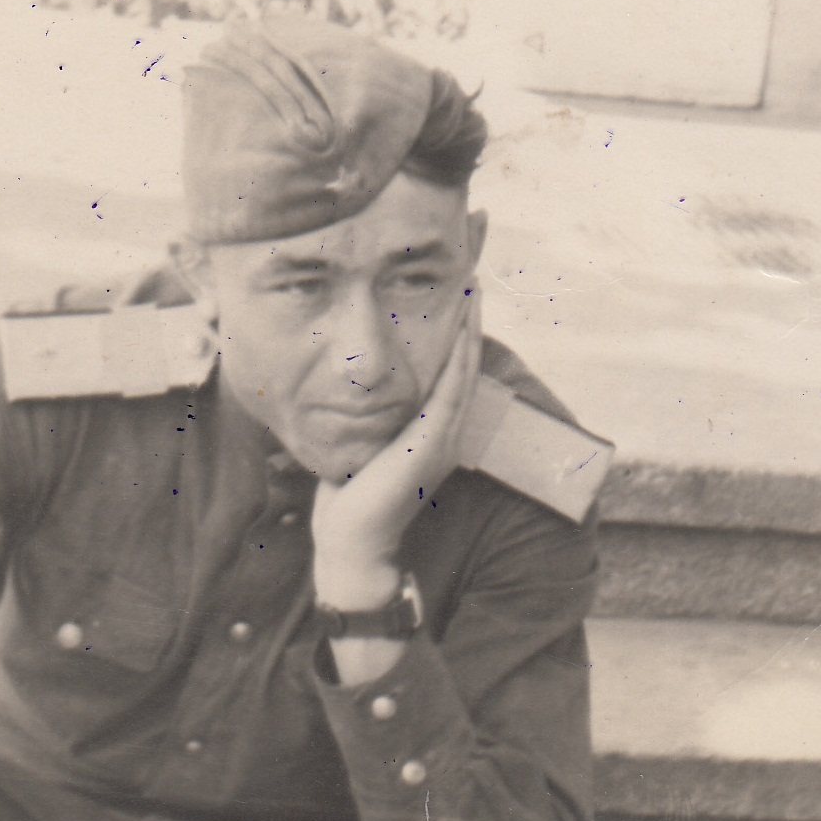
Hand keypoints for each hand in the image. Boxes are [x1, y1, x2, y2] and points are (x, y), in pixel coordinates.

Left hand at [311, 289, 481, 607]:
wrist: (353, 542)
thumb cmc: (349, 499)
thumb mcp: (362, 447)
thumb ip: (367, 422)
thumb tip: (346, 395)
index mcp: (430, 432)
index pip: (449, 373)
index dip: (456, 335)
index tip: (456, 297)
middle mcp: (444, 433)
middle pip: (464, 365)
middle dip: (469, 321)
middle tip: (473, 278)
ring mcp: (441, 438)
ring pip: (463, 372)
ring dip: (470, 329)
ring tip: (473, 291)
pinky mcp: (432, 444)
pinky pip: (451, 391)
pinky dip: (459, 359)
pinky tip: (464, 329)